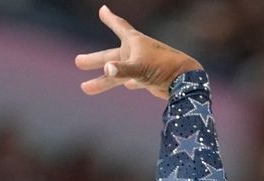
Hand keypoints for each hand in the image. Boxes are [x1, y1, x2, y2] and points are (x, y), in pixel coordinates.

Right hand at [75, 6, 202, 99]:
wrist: (186, 83)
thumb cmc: (163, 68)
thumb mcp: (139, 68)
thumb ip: (122, 70)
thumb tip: (108, 70)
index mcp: (135, 42)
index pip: (119, 26)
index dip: (110, 18)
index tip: (103, 10)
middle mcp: (137, 53)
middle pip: (110, 55)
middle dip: (94, 59)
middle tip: (78, 61)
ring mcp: (143, 66)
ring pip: (118, 73)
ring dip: (103, 80)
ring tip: (85, 87)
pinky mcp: (150, 79)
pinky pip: (135, 80)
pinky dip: (129, 81)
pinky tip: (128, 86)